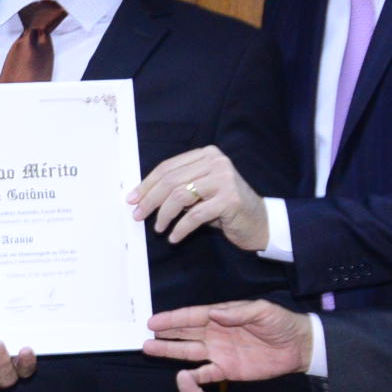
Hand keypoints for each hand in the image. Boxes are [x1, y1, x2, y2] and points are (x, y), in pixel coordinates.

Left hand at [130, 145, 266, 249]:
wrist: (259, 221)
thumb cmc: (224, 207)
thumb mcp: (200, 191)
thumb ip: (179, 187)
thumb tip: (142, 197)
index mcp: (206, 154)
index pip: (169, 167)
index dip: (147, 184)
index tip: (132, 199)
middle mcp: (216, 162)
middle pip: (171, 180)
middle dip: (150, 200)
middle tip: (138, 215)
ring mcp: (224, 180)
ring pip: (180, 196)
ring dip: (164, 214)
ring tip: (158, 228)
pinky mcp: (229, 200)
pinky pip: (195, 215)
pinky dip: (180, 228)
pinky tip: (174, 237)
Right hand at [144, 301, 312, 381]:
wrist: (298, 347)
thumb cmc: (281, 324)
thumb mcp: (263, 311)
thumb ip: (239, 313)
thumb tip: (213, 313)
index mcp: (223, 316)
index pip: (193, 317)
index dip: (173, 319)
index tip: (154, 321)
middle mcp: (216, 333)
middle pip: (185, 333)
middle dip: (165, 333)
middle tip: (145, 334)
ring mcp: (220, 353)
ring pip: (189, 352)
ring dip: (170, 351)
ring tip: (149, 348)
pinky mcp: (228, 370)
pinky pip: (206, 374)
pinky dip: (193, 376)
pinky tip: (180, 376)